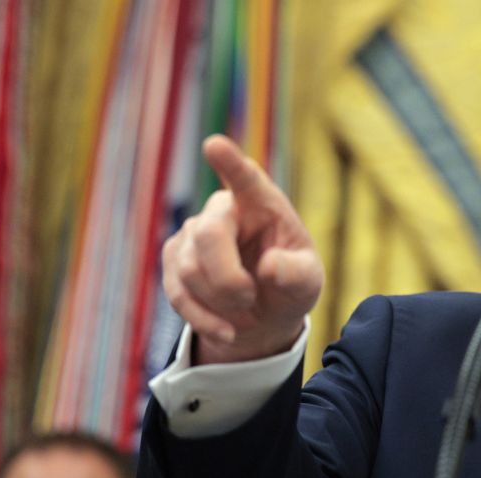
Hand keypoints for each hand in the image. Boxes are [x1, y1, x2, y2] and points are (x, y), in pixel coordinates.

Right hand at [162, 135, 323, 363]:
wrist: (263, 313)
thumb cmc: (289, 284)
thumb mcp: (307, 282)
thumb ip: (296, 273)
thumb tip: (268, 268)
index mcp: (262, 203)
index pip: (246, 179)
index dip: (230, 163)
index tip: (214, 145)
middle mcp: (223, 209)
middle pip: (208, 235)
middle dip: (228, 279)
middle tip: (249, 299)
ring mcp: (192, 233)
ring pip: (190, 270)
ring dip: (220, 302)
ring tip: (245, 310)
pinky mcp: (174, 260)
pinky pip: (177, 294)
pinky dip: (204, 319)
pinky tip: (227, 330)